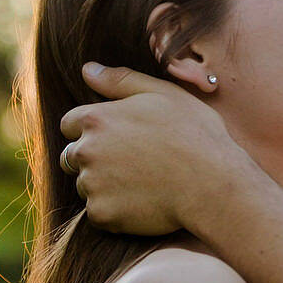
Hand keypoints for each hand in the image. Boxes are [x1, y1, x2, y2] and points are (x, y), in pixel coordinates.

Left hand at [59, 63, 246, 235]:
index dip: (93, 130)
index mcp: (96, 119)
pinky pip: (99, 213)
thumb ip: (119, 81)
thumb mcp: (162, 94)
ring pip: (86, 186)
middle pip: (73, 157)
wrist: (212, 185)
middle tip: (135, 163)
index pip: (69, 124)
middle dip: (95, 159)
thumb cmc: (194, 134)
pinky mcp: (102, 214)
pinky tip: (145, 202)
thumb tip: (87, 69)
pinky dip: (116, 211)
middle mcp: (86, 151)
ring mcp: (92, 185)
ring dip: (105, 186)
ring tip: (144, 183)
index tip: (120, 138)